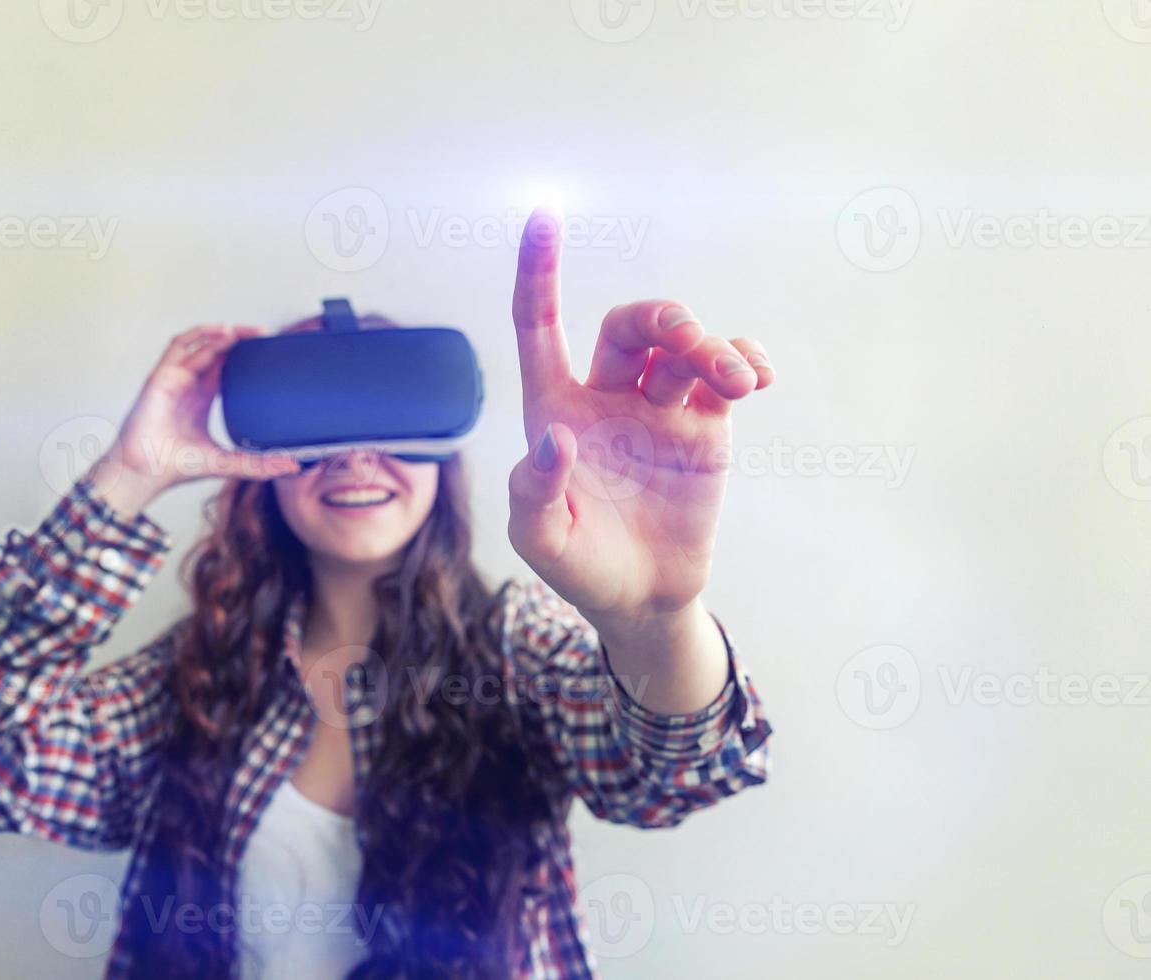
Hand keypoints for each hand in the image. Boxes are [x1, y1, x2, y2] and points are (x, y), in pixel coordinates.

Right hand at [88, 324, 300, 514]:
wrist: (145, 472)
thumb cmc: (175, 466)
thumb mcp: (227, 463)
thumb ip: (258, 465)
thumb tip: (291, 467)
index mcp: (203, 398)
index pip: (228, 367)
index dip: (246, 357)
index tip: (270, 352)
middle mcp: (190, 384)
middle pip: (218, 351)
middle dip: (242, 340)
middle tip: (267, 335)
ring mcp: (175, 377)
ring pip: (202, 344)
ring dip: (226, 334)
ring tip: (252, 332)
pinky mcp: (162, 375)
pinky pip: (179, 345)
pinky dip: (199, 335)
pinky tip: (223, 332)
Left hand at [506, 208, 775, 624]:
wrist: (643, 601)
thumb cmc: (580, 568)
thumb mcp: (541, 542)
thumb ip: (535, 494)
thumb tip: (554, 438)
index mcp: (555, 408)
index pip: (539, 326)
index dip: (537, 272)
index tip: (543, 215)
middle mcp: (606, 396)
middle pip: (631, 325)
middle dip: (664, 318)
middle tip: (692, 342)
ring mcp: (658, 408)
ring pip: (683, 346)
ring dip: (712, 346)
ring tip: (739, 380)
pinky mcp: (704, 427)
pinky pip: (725, 373)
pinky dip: (745, 359)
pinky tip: (756, 375)